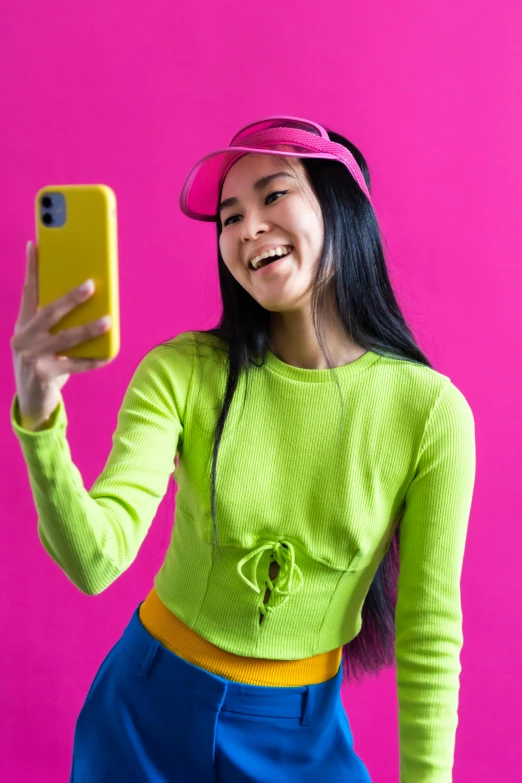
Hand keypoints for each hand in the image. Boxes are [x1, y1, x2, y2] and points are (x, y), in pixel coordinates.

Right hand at [10, 241, 113, 427]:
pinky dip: (93, 359)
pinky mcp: (44, 375)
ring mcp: (32, 358)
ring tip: (107, 320)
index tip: (36, 245)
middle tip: (91, 285)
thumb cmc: (43, 362)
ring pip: (65, 339)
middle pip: (49, 312)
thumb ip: (55, 323)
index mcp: (23, 324)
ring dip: (88, 329)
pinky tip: (109, 354)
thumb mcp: (42, 340)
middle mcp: (23, 339)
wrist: (32, 401)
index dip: (32, 268)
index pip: (28, 291)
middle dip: (71, 298)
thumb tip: (87, 299)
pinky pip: (75, 365)